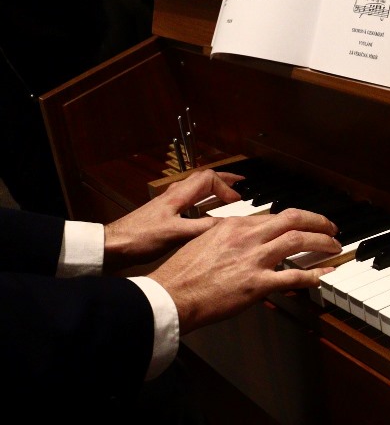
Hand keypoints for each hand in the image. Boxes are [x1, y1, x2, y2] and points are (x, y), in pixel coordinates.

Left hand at [103, 169, 242, 271]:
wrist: (112, 246)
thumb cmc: (140, 238)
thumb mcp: (176, 234)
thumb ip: (203, 227)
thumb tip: (229, 223)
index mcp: (178, 195)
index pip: (209, 179)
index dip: (226, 187)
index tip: (238, 201)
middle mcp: (173, 195)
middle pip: (202, 179)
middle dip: (223, 180)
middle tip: (240, 183)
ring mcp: (167, 204)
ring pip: (195, 188)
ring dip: (213, 189)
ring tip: (227, 195)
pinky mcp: (163, 214)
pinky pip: (189, 201)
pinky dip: (203, 201)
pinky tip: (205, 213)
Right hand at [148, 208, 340, 334]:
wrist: (172, 295)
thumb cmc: (181, 274)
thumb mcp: (203, 243)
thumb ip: (226, 238)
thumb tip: (241, 241)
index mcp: (233, 225)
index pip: (273, 216)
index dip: (294, 220)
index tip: (303, 224)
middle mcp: (247, 237)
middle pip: (293, 218)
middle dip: (318, 221)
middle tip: (331, 227)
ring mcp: (254, 259)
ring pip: (299, 240)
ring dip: (322, 242)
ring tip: (334, 246)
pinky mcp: (257, 284)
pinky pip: (294, 276)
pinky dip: (313, 274)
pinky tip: (323, 275)